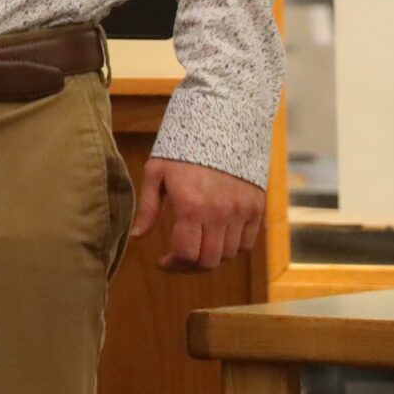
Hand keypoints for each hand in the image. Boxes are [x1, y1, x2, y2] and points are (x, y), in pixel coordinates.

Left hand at [131, 156, 264, 271]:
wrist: (220, 126)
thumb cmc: (181, 150)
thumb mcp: (156, 174)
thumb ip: (147, 208)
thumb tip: (136, 237)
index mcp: (191, 206)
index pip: (186, 254)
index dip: (172, 265)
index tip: (162, 262)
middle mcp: (220, 213)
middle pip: (209, 261)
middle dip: (189, 266)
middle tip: (178, 260)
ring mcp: (242, 212)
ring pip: (229, 255)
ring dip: (210, 257)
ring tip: (196, 246)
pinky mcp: (257, 208)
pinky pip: (247, 244)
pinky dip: (232, 248)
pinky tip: (216, 239)